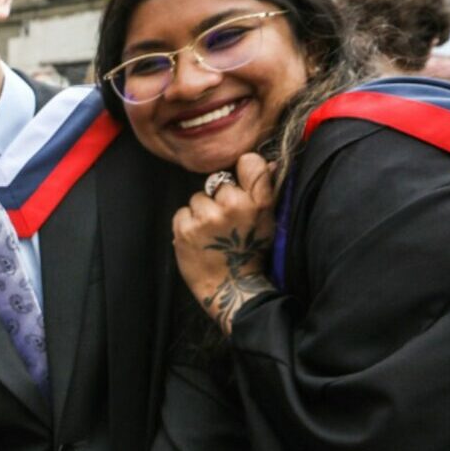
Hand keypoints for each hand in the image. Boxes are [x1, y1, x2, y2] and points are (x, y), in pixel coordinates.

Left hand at [171, 153, 279, 335]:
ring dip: (201, 212)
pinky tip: (198, 239)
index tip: (240, 184)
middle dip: (219, 198)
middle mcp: (233, 206)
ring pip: (197, 198)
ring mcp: (207, 218)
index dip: (243, 168)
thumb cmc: (249, 253)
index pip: (249, 162)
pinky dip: (187, 224)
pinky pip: (182, 212)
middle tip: (225, 223)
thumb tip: (267, 162)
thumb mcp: (266, 221)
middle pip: (218, 182)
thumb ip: (264, 190)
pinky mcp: (185, 230)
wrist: (230, 288)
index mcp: (258, 203)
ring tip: (212, 234)